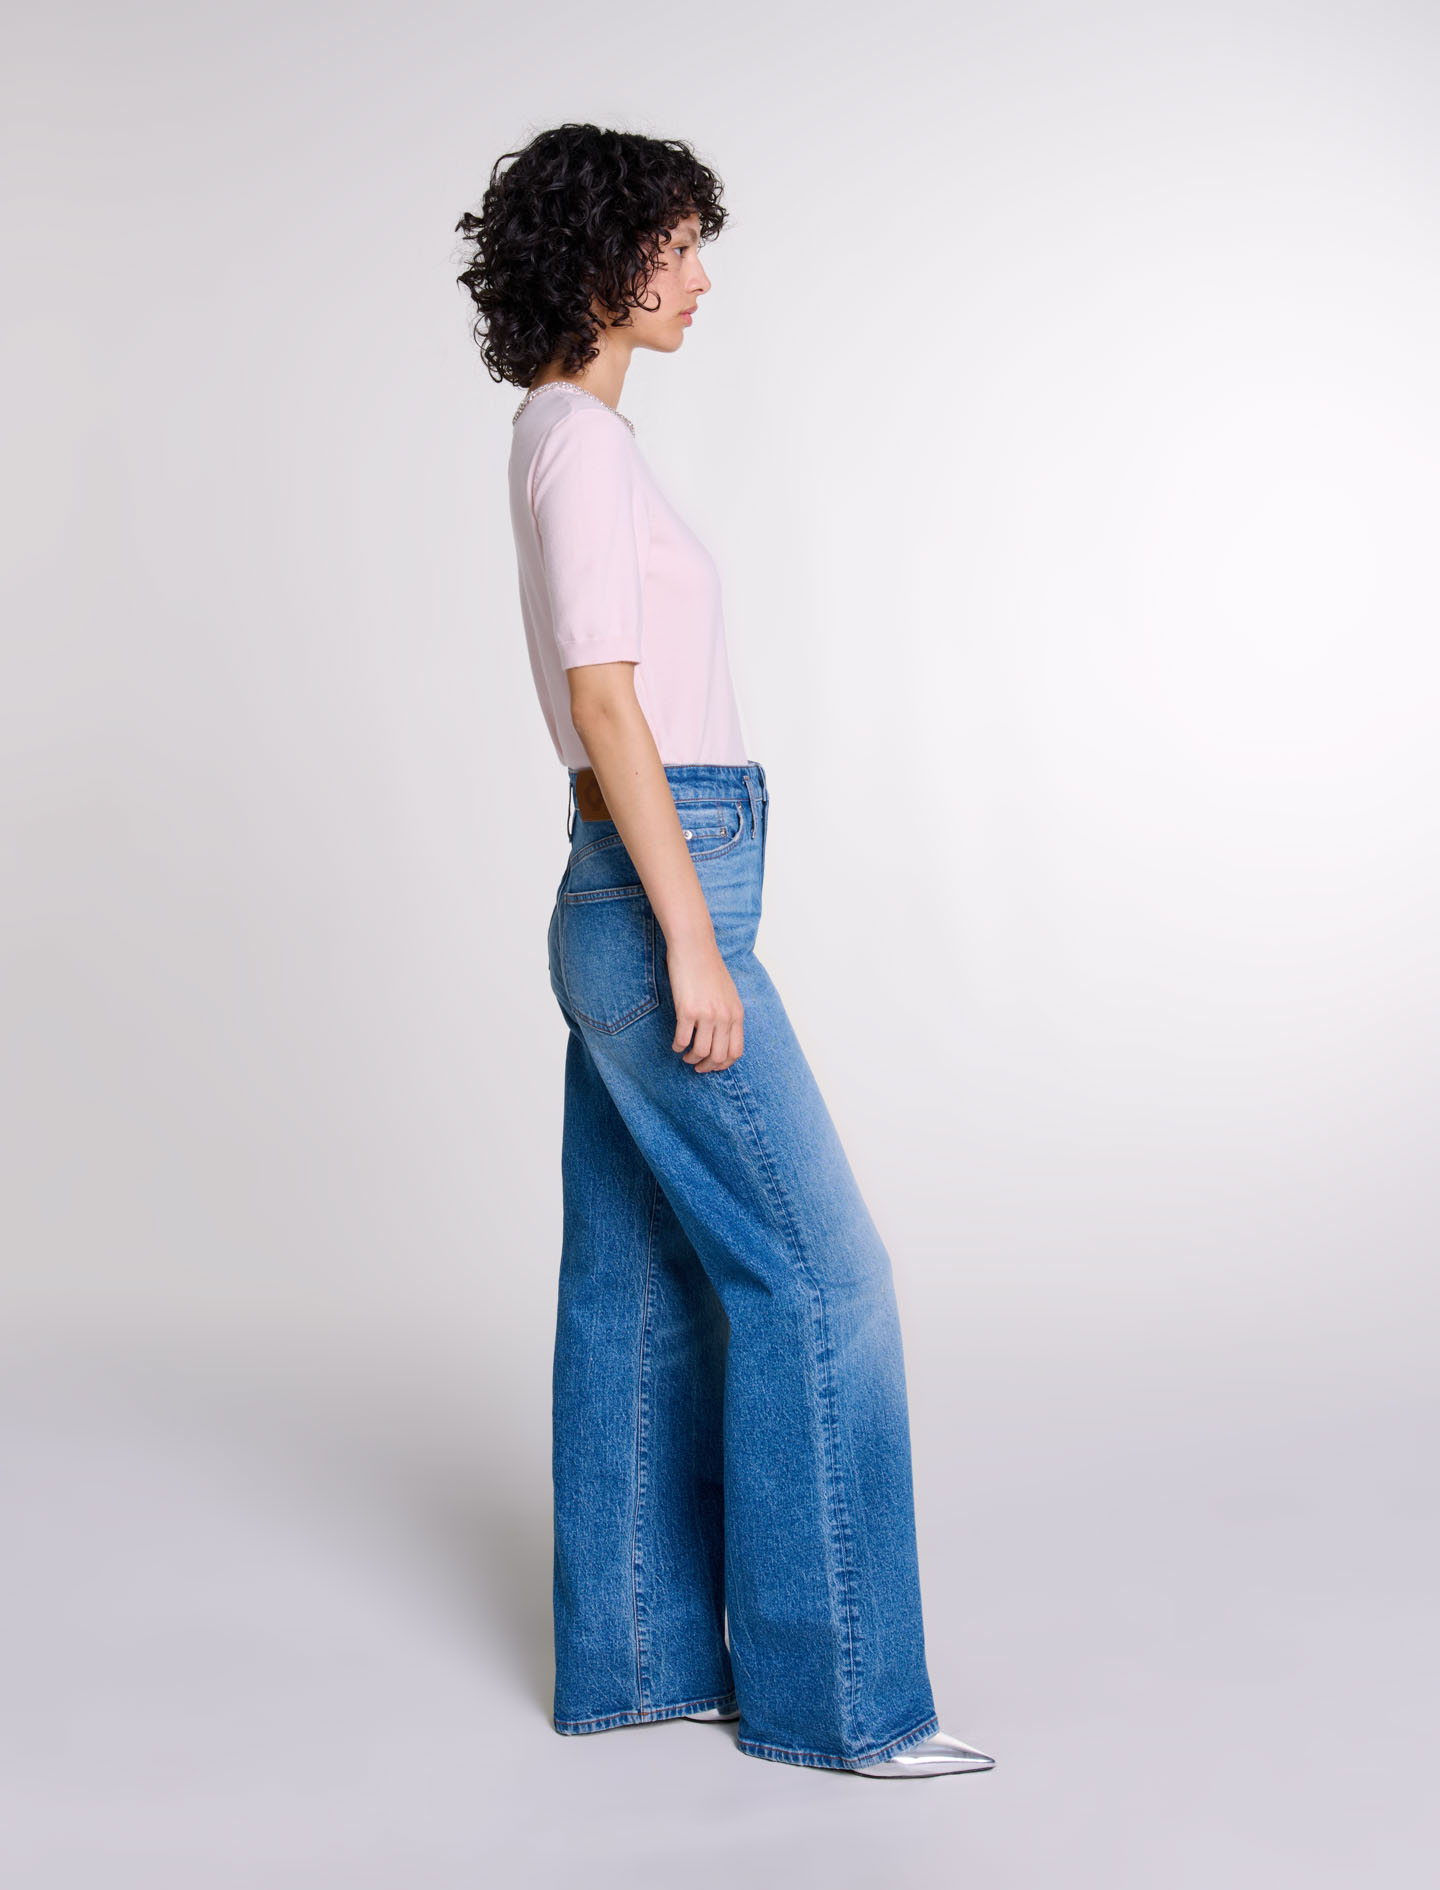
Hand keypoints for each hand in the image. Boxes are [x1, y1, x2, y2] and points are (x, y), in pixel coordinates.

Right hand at [667, 935, 744, 1071]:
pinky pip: (682, 1039)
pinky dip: (678, 1046)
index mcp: (737, 1014)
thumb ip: (728, 1014)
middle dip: (707, 1066)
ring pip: (701, 1052)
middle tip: (697, 1066)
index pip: (736, 1051)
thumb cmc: (708, 967)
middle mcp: (725, 1017)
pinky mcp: (688, 1010)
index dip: (723, 1064)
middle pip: (719, 1056)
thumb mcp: (729, 993)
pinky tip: (676, 1043)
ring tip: (685, 1055)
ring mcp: (707, 1014)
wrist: (694, 946)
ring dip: (691, 1058)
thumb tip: (722, 1036)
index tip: (713, 1065)